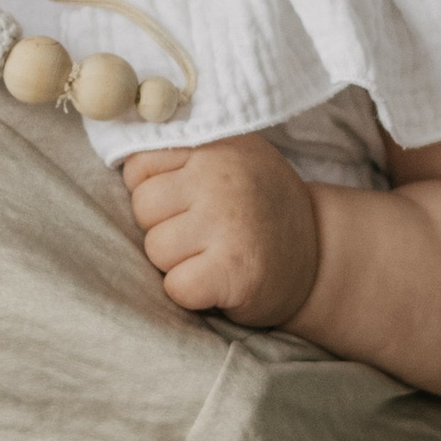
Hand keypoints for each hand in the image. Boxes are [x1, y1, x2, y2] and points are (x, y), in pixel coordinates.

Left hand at [122, 135, 322, 326]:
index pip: (139, 166)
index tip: (188, 204)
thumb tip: (119, 155)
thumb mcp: (231, 161)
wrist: (321, 260)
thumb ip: (182, 155)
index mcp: (216, 146)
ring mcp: (227, 222)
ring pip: (155, 249)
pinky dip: (192, 293)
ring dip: (178, 263)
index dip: (156, 193)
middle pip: (143, 209)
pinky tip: (220, 282)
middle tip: (206, 235)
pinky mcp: (233, 270)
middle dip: (165, 229)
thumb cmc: (260, 211)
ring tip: (216, 256)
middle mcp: (221, 177)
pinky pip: (175, 286)